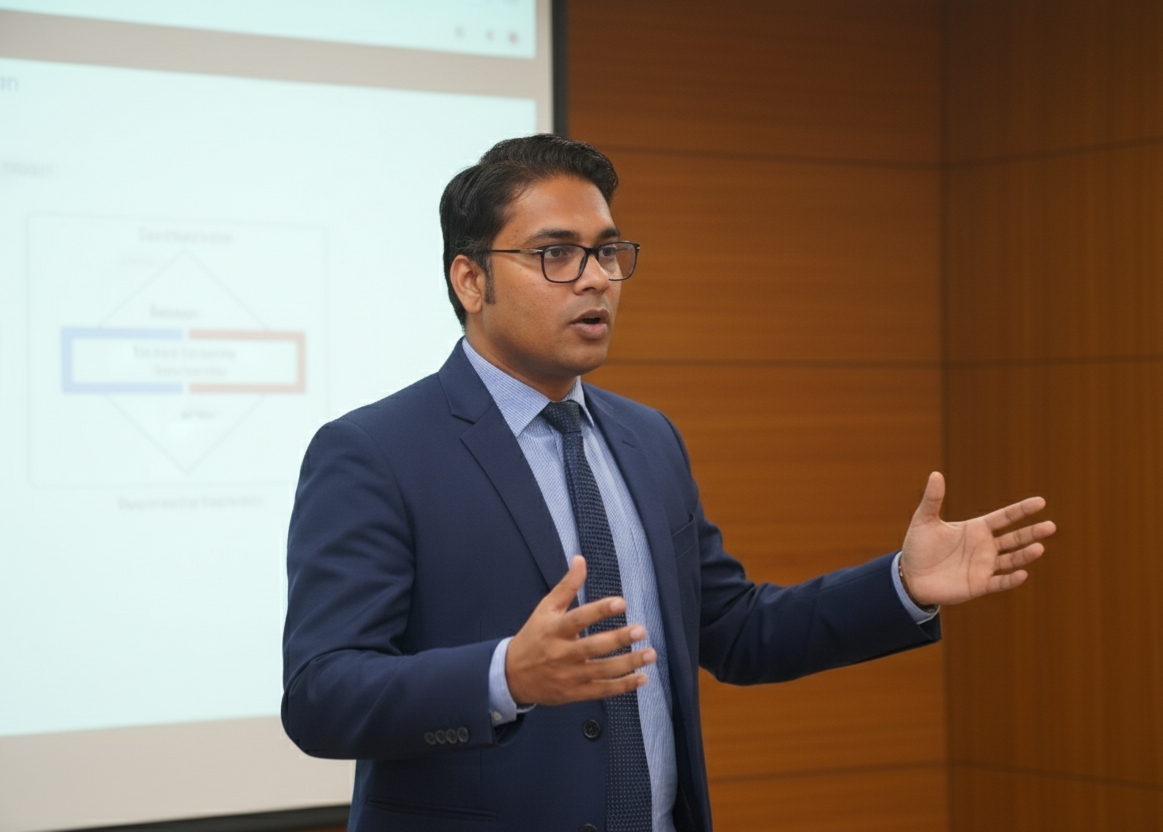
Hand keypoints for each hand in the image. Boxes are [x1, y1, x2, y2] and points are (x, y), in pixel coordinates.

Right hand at [505, 556, 655, 705]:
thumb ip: (567, 586)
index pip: (579, 618)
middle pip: (593, 646)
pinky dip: (623, 686)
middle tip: (641, 630)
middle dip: (619, 639)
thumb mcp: (546, 609)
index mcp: (555, 629)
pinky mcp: (576, 692)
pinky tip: (642, 678)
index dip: (600, 610)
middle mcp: (562, 653)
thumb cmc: (534, 636)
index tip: (621, 602)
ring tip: (650, 653)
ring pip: (603, 670)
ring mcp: (570, 675)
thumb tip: (581, 559)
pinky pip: (602, 690)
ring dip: (629, 663)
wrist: (513, 675)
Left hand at [900, 472, 1055, 607]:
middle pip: (1014, 538)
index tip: (1040, 502)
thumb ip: (932, 499)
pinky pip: (999, 582)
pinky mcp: (979, 584)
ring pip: (1011, 559)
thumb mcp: (924, 520)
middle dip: (1032, 532)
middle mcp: (985, 547)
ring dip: (1025, 554)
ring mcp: (984, 566)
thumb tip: (935, 474)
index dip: (1021, 510)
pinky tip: (1022, 573)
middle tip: (1050, 526)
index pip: (1004, 517)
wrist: (910, 576)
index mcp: (976, 529)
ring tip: (1039, 547)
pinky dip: (1011, 579)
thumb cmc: (918, 547)